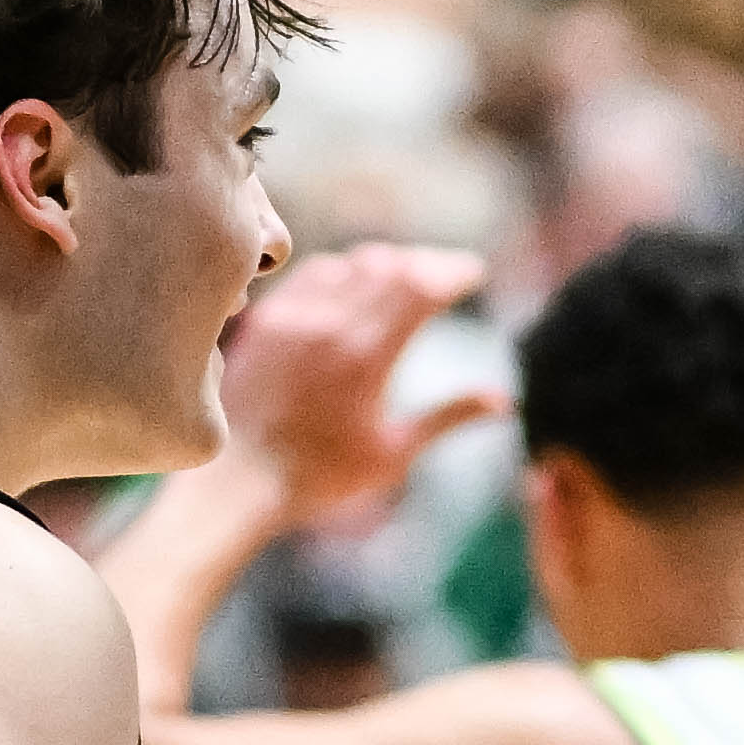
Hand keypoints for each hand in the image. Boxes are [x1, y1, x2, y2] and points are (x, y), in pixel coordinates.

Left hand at [211, 244, 495, 521]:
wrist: (239, 480)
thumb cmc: (320, 476)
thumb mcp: (394, 453)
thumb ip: (449, 418)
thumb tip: (503, 400)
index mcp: (368, 357)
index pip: (421, 287)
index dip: (454, 272)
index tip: (474, 272)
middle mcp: (330, 326)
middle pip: (393, 267)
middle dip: (429, 264)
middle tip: (450, 273)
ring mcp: (294, 318)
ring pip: (353, 264)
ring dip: (388, 264)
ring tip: (408, 276)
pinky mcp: (267, 320)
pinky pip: (314, 274)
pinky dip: (345, 271)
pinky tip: (355, 284)